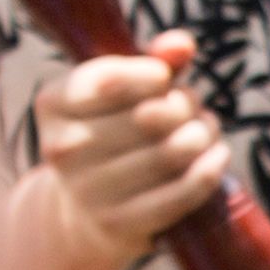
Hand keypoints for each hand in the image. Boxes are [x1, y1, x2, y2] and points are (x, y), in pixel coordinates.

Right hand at [31, 34, 221, 262]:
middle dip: (186, 104)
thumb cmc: (114, 134)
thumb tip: (183, 45)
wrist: (88, 213)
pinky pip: (184, 190)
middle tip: (192, 108)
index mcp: (53, 105)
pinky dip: (211, 168)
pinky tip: (216, 156)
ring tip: (204, 131)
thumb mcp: (122, 91)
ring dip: (204, 134)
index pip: (112, 80)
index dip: (155, 75)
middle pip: (152, 115)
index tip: (164, 79)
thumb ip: (153, 61)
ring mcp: (89, 191)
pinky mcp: (120, 224)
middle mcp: (62, 149)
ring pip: (174, 151)